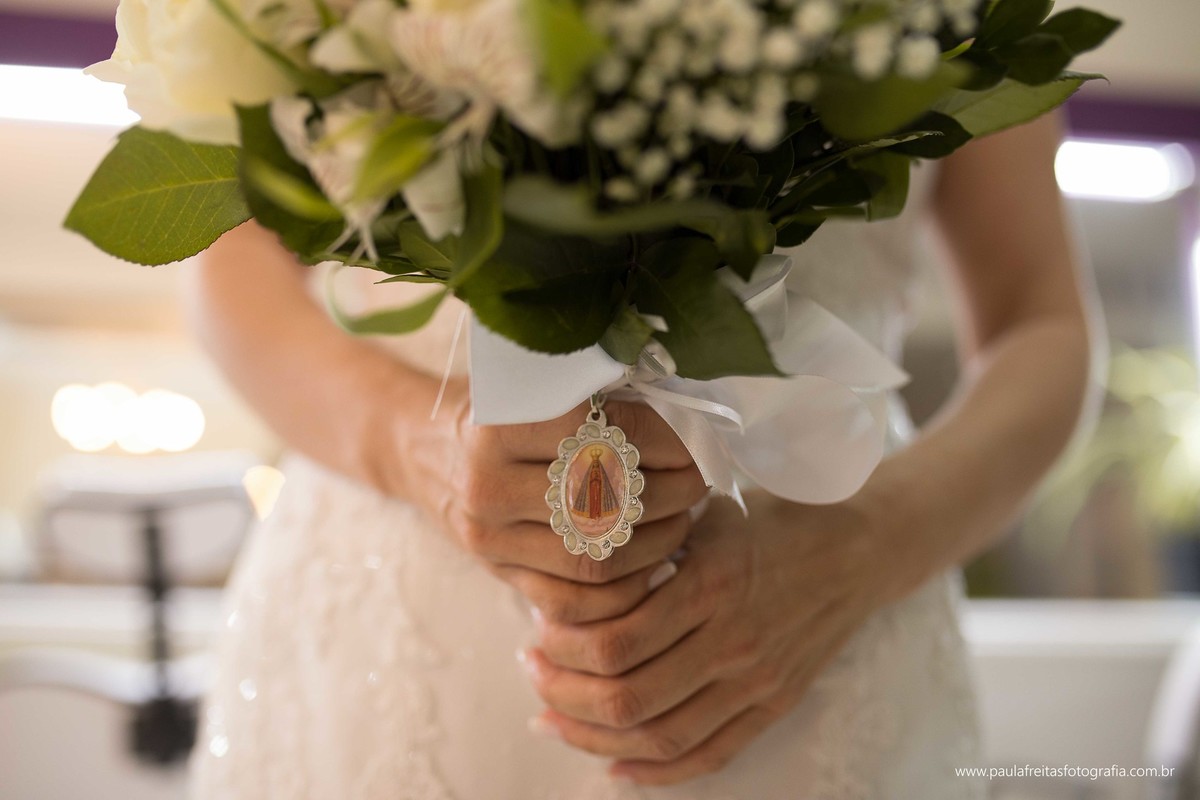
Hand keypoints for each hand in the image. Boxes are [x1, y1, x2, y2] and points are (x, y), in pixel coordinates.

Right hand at [393, 377, 708, 623]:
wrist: (421, 449)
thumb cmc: (493, 405)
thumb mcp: (530, 383)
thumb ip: (593, 395)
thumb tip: (685, 409)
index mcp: (498, 423)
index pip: (603, 435)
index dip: (663, 440)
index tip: (692, 439)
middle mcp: (488, 484)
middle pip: (606, 502)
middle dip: (672, 494)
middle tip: (698, 481)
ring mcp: (490, 538)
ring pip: (598, 560)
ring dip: (657, 543)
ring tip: (682, 517)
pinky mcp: (499, 574)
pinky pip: (576, 602)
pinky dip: (627, 589)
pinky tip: (652, 560)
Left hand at [518, 490, 889, 784]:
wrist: (859, 549)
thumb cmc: (773, 520)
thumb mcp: (708, 514)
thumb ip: (648, 543)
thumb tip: (573, 565)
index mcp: (711, 583)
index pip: (617, 640)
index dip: (562, 648)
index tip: (534, 632)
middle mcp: (733, 640)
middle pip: (629, 697)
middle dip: (564, 694)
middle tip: (532, 674)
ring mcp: (756, 681)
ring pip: (660, 737)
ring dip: (594, 738)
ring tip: (554, 719)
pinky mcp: (773, 705)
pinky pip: (708, 755)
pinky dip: (656, 773)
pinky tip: (615, 765)